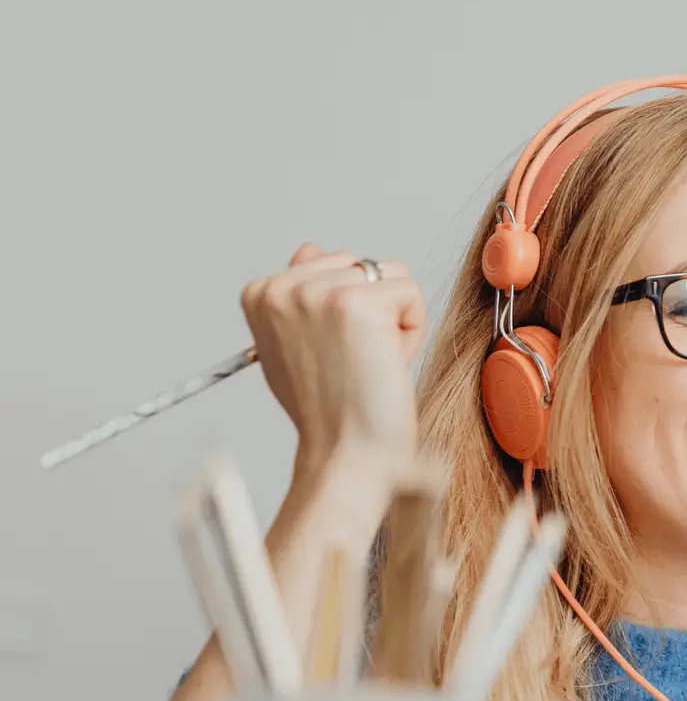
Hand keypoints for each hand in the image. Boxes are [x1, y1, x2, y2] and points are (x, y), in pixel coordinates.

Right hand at [241, 243, 427, 474]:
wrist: (345, 453)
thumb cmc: (329, 409)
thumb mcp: (297, 343)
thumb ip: (303, 295)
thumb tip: (311, 247)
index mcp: (261, 292)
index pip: (332, 265)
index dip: (346, 314)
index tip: (332, 354)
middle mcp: (282, 286)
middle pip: (362, 265)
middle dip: (374, 311)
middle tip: (355, 361)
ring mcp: (317, 293)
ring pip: (390, 275)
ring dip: (394, 321)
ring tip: (370, 362)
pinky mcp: (358, 304)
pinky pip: (411, 293)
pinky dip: (412, 331)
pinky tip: (386, 362)